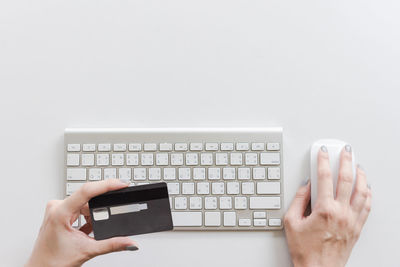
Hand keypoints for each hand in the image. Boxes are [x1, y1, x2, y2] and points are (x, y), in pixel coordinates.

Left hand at [26, 179, 137, 266]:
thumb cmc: (53, 262)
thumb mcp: (87, 251)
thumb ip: (112, 245)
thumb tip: (129, 241)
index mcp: (59, 212)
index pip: (87, 191)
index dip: (106, 185)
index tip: (122, 184)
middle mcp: (57, 207)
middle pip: (88, 197)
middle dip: (102, 206)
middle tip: (112, 215)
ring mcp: (57, 209)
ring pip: (84, 203)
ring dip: (94, 214)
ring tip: (93, 229)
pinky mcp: (60, 213)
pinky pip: (79, 208)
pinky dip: (88, 217)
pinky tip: (88, 228)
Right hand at [284, 146, 370, 266]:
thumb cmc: (305, 250)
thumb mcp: (291, 222)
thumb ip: (298, 199)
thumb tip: (305, 185)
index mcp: (324, 209)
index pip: (324, 177)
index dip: (323, 161)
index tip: (323, 152)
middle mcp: (341, 213)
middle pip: (346, 180)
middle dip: (346, 161)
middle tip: (345, 151)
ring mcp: (351, 220)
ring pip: (362, 192)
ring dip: (361, 175)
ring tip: (358, 166)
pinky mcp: (357, 228)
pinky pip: (367, 207)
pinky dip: (368, 194)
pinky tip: (367, 188)